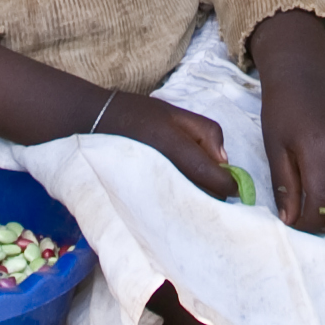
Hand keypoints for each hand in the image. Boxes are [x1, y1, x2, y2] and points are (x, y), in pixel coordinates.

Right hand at [99, 92, 239, 200]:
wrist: (90, 124)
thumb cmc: (135, 115)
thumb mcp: (174, 112)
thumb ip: (206, 132)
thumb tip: (225, 162)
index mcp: (176, 150)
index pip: (215, 180)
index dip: (230, 184)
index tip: (233, 183)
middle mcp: (164, 177)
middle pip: (205, 201)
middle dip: (214, 195)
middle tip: (213, 184)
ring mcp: (150, 194)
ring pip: (188, 209)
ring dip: (197, 202)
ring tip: (193, 188)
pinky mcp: (140, 204)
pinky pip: (170, 212)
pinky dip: (179, 207)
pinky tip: (176, 195)